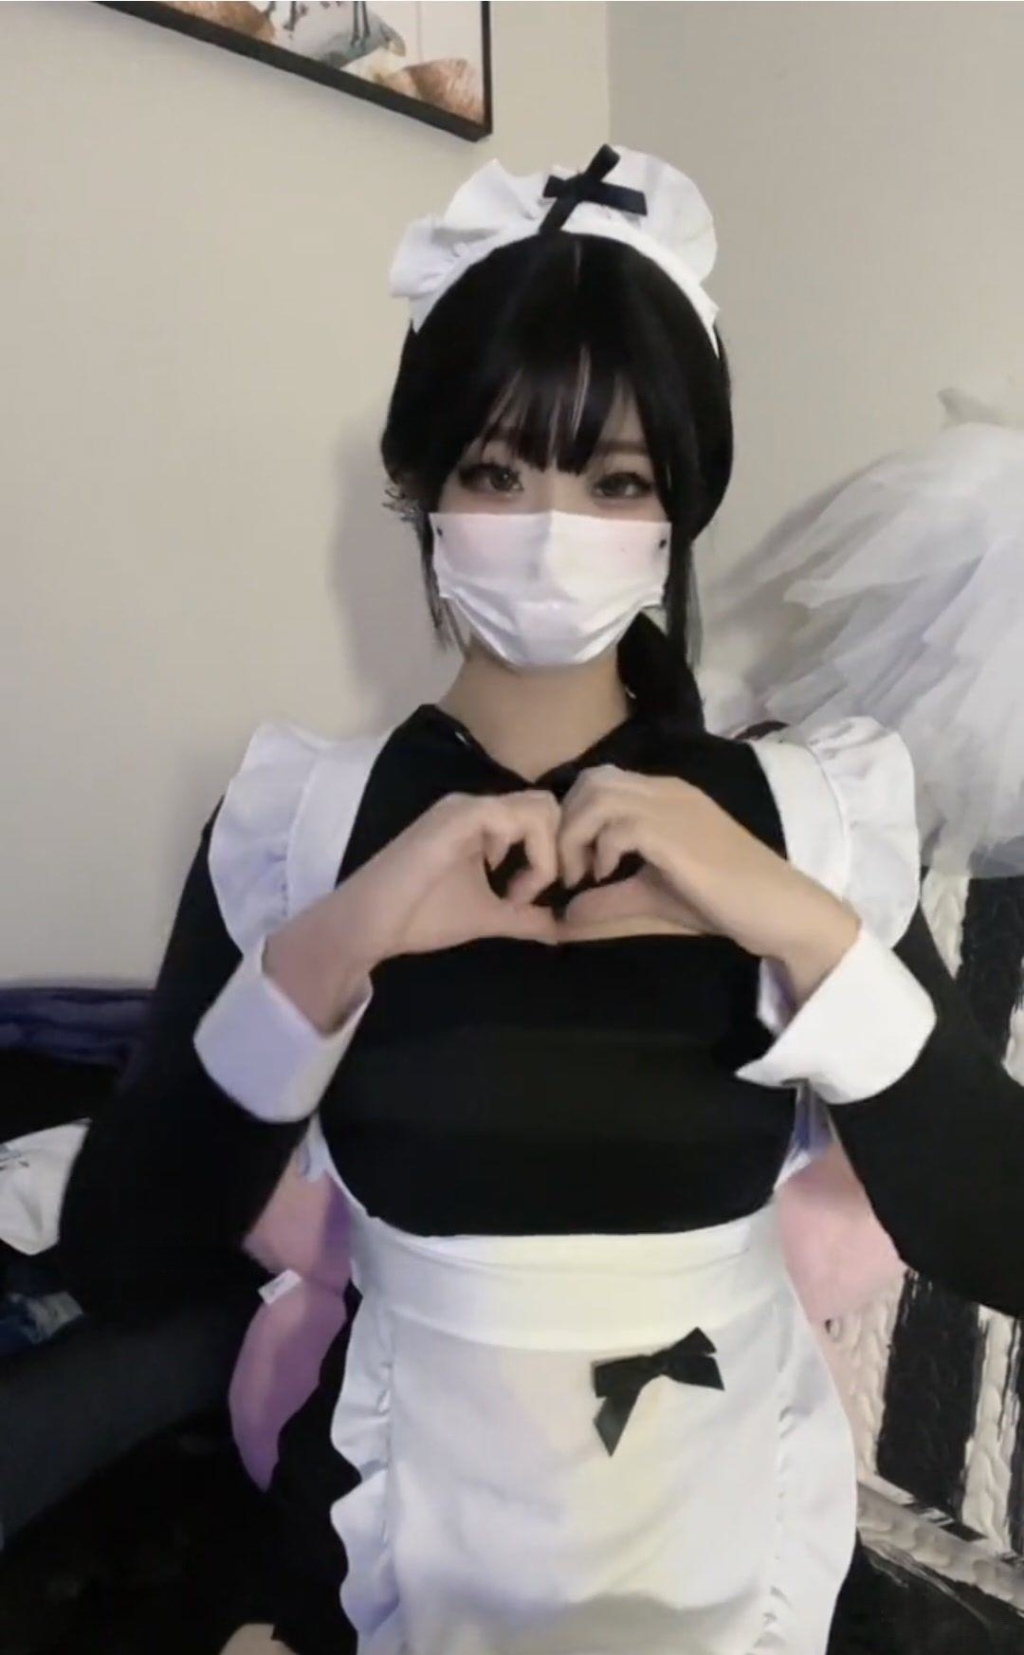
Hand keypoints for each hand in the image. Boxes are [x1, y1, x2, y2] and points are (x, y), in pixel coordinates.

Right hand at [264, 791, 561, 1031]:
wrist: (370, 924)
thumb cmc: (420, 917)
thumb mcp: (487, 915)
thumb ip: (525, 917)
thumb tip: (563, 927)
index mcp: (482, 821)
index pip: (543, 815)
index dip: (553, 855)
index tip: (531, 899)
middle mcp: (477, 805)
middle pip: (548, 804)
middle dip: (557, 851)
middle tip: (535, 894)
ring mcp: (467, 808)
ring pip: (541, 808)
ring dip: (545, 856)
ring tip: (518, 896)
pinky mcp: (458, 818)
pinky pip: (516, 820)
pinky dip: (532, 858)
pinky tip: (510, 892)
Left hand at [555, 765, 860, 974]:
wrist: (777, 909)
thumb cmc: (724, 902)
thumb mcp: (653, 898)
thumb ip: (609, 900)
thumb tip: (564, 915)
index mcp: (665, 795)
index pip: (600, 781)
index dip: (574, 817)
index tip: (573, 864)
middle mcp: (666, 790)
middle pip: (591, 780)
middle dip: (567, 822)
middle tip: (571, 869)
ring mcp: (671, 806)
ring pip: (597, 794)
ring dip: (576, 835)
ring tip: (583, 875)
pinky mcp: (674, 833)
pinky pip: (616, 824)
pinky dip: (599, 850)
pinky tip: (607, 877)